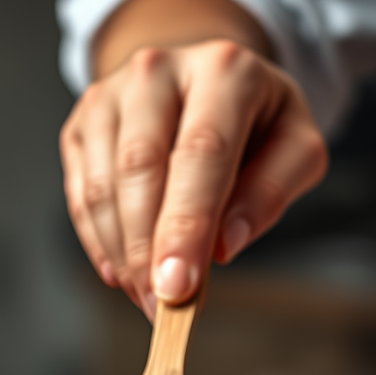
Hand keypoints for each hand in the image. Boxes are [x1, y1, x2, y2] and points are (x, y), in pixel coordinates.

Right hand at [60, 39, 325, 315]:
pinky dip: (99, 244)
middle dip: (146, 249)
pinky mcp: (81, 126)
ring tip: (148, 297)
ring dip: (122, 255)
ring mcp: (109, 95)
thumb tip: (224, 246)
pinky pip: (80, 197)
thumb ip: (272, 193)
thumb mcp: (296, 150)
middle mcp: (157, 71)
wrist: (208, 84)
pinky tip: (123, 273)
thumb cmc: (257, 125)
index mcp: (223, 68)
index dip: (187, 226)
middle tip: (161, 306)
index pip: (201, 152)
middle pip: (140, 167)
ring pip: (101, 188)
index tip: (179, 287)